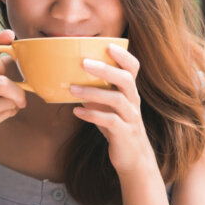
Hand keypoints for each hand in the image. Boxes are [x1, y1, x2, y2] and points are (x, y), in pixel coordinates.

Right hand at [0, 30, 26, 153]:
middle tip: (16, 95)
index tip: (3, 74)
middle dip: (15, 89)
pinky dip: (9, 114)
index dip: (3, 66)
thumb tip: (9, 33)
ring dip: (13, 103)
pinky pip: (5, 113)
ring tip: (5, 106)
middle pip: (1, 81)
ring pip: (6, 99)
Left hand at [70, 43, 156, 177]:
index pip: (133, 68)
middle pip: (126, 80)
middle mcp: (133, 101)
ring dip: (93, 93)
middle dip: (105, 69)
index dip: (123, 55)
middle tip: (83, 63)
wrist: (134, 158)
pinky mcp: (124, 134)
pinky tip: (77, 112)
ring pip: (117, 100)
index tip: (107, 46)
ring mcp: (131, 117)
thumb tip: (70, 77)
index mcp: (130, 91)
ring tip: (72, 89)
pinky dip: (92, 115)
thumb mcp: (109, 107)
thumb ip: (97, 92)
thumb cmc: (118, 127)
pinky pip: (110, 122)